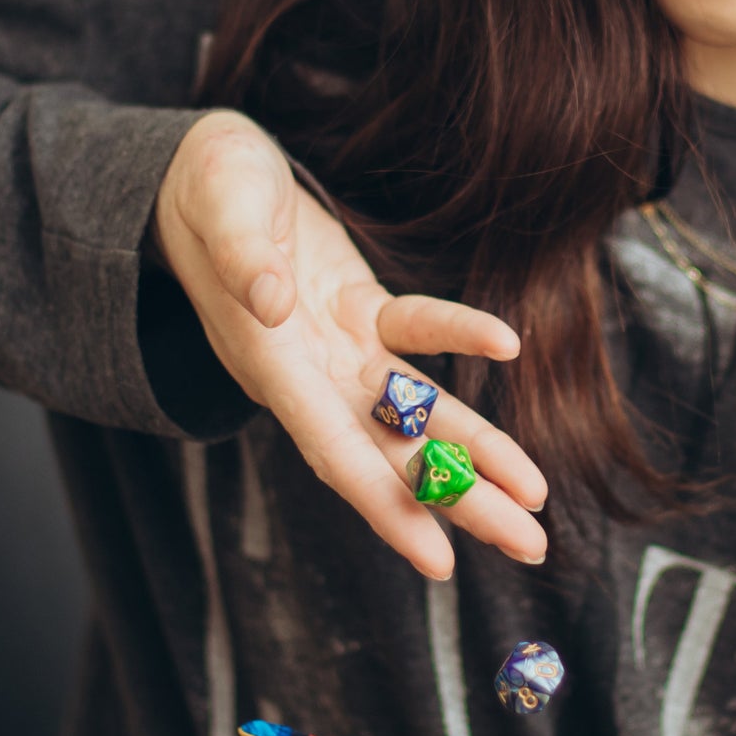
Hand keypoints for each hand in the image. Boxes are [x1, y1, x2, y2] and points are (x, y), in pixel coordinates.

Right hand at [150, 110, 547, 580]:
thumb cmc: (205, 186)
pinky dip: (462, 337)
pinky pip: (417, 331)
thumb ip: (241, 255)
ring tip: (536, 496)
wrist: (199, 175)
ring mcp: (337, 349)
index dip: (385, 507)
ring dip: (478, 454)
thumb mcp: (219, 202)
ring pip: (416, 413)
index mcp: (269, 366)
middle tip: (532, 547)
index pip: (333, 450)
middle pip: (391, 454)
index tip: (439, 560)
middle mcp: (308, 375)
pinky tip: (509, 348)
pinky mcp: (359, 312)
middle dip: (460, 501)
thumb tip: (269, 303)